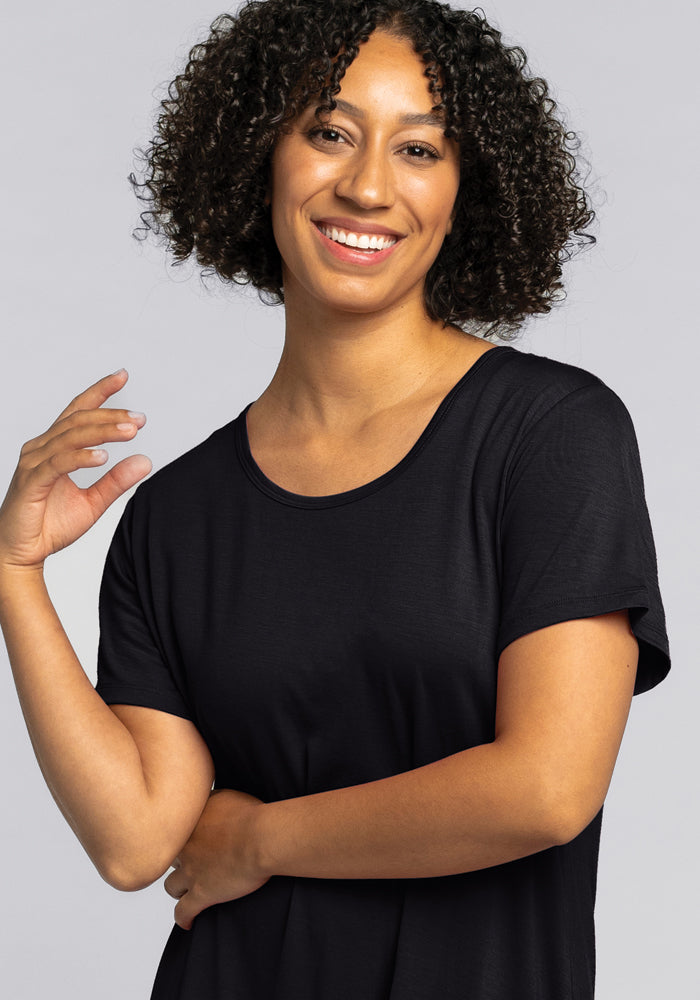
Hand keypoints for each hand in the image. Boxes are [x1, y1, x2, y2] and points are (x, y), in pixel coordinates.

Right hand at [0, 370, 150, 572]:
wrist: (21, 553)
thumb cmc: (50, 525)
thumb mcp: (94, 503)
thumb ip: (117, 481)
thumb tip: (145, 460)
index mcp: (54, 448)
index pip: (78, 412)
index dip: (99, 392)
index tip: (122, 376)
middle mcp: (41, 449)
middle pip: (78, 420)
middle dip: (110, 415)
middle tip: (139, 419)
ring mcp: (34, 464)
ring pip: (70, 437)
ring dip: (102, 432)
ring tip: (130, 431)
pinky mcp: (30, 482)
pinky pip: (58, 463)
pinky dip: (81, 457)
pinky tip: (103, 456)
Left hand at [164, 788, 269, 929]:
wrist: (260, 838)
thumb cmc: (252, 814)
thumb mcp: (226, 795)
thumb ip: (209, 799)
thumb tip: (207, 801)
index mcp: (190, 824)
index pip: (174, 833)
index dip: (184, 838)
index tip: (192, 841)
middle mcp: (185, 847)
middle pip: (171, 859)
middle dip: (180, 861)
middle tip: (193, 863)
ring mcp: (191, 872)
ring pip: (172, 886)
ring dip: (179, 888)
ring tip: (188, 891)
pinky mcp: (201, 894)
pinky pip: (183, 912)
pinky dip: (184, 918)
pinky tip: (188, 922)